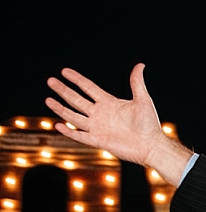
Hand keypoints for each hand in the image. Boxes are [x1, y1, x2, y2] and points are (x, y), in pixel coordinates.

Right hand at [46, 64, 191, 184]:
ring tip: (48, 100)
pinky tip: (58, 125)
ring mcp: (98, 127)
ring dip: (61, 109)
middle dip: (63, 91)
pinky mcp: (98, 140)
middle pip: (77, 100)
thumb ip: (137, 83)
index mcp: (109, 103)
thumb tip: (140, 65)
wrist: (151, 145)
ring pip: (74, 116)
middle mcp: (100, 114)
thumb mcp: (143, 100)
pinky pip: (79, 135)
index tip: (64, 71)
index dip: (76, 79)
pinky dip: (69, 131)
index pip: (88, 88)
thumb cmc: (149, 124)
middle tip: (50, 81)